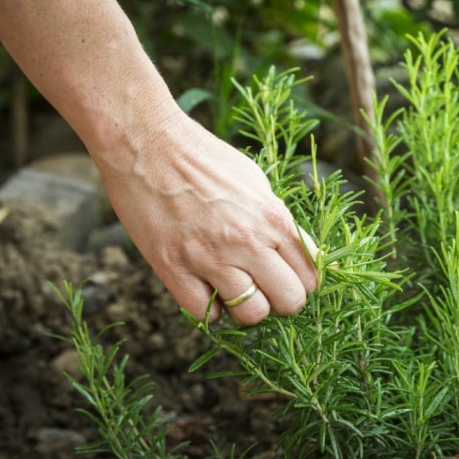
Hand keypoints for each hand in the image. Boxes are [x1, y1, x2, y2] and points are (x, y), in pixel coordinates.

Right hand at [99, 113, 318, 324]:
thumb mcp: (257, 184)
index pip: (311, 276)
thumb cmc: (204, 159)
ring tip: (233, 289)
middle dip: (281, 301)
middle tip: (264, 289)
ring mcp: (210, 258)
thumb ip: (279, 223)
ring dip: (246, 307)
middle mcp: (248, 241)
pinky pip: (206, 315)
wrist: (147, 144)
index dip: (302, 283)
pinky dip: (209, 309)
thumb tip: (303, 254)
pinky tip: (205, 289)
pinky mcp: (173, 269)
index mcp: (273, 219)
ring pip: (251, 314)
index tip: (288, 280)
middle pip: (289, 301)